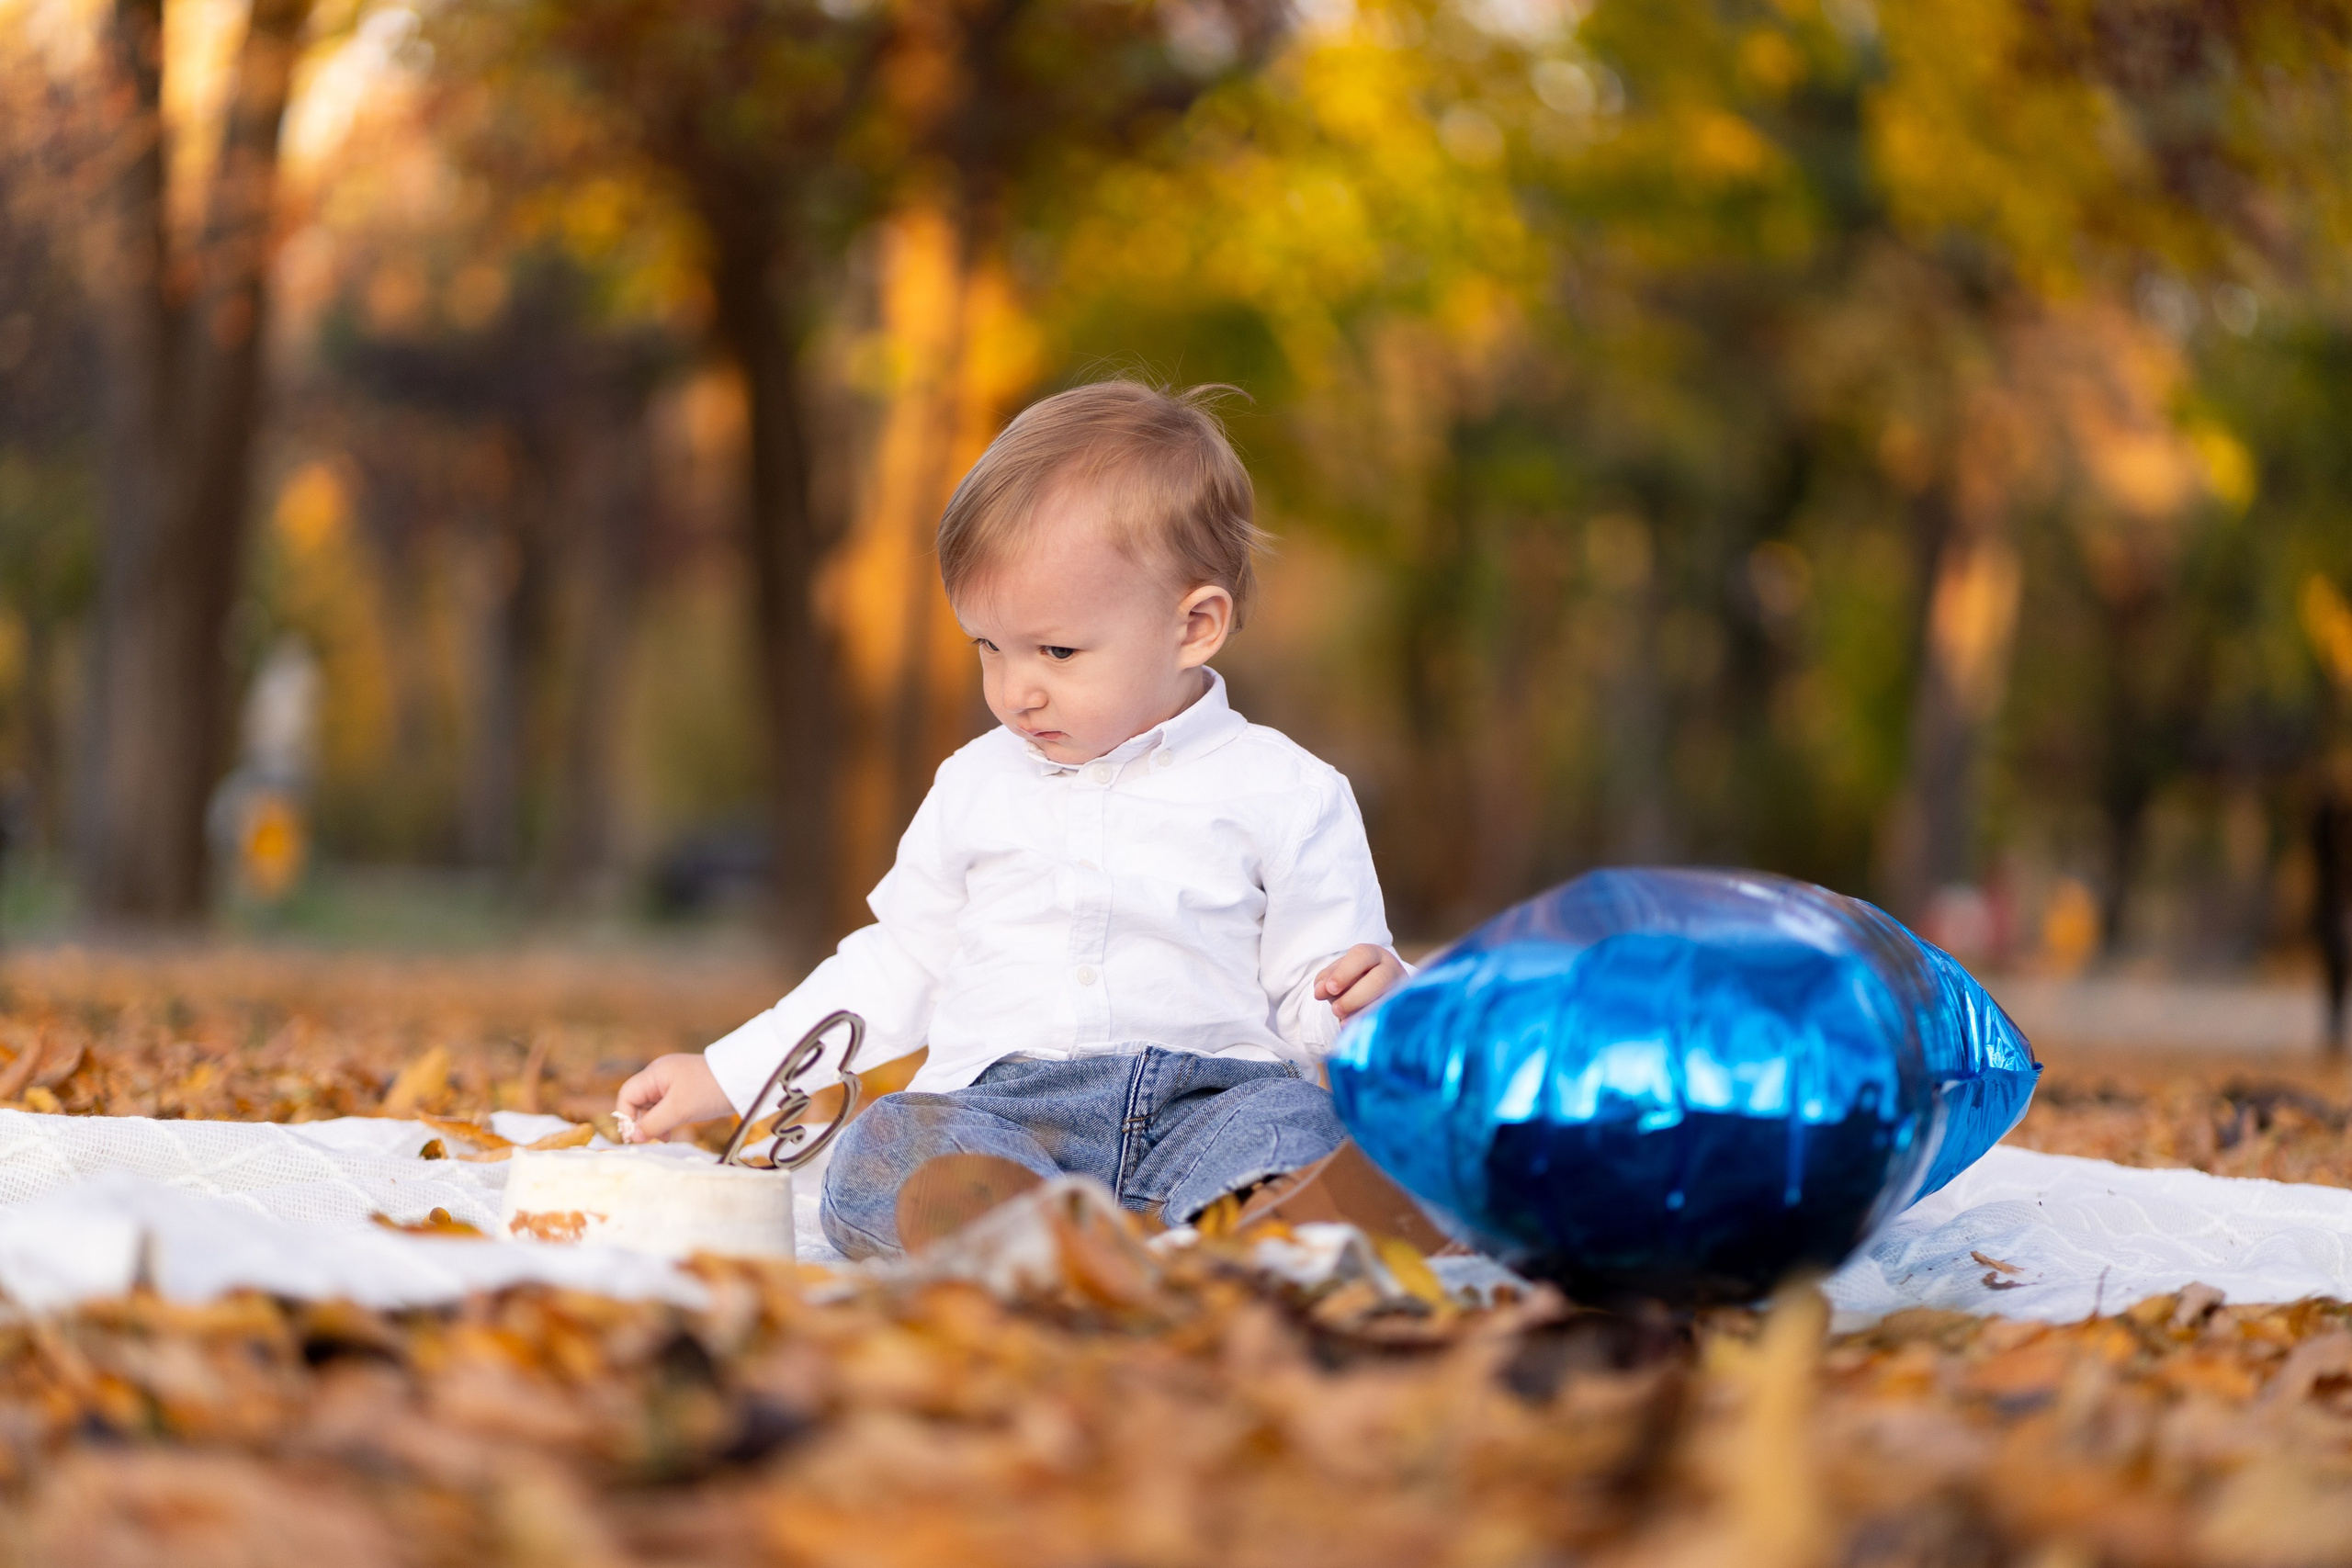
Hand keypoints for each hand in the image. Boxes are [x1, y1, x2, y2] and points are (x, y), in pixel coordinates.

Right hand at [613, 1053, 734, 1142]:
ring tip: (667, 1136)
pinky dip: (666, 1120)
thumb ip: (653, 1123)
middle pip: (637, 1101)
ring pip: (652, 1107)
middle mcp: (661, 1076)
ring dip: (655, 1123)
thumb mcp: (679, 1109)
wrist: (743, 1080)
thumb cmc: (710, 1090)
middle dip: (642, 1122)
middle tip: (656, 1137)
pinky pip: (666, 1108)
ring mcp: (673, 1083)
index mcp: (655, 1073)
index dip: (626, 1116)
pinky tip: (673, 1131)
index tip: (637, 1135)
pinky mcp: (685, 1092)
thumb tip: (634, 1136)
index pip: (627, 1095)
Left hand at [1314, 944, 1406, 1021]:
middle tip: (1336, 1010)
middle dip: (1354, 997)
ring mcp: (1402, 990)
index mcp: (1374, 954)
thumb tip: (1320, 991)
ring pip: (1387, 1001)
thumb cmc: (1354, 981)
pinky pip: (1392, 1018)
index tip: (1330, 989)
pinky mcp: (1404, 1009)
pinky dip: (1374, 1024)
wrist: (1378, 993)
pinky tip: (1359, 1030)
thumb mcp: (1338, 975)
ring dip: (1363, 1014)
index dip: (1345, 972)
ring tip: (1344, 1023)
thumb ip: (1326, 980)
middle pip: (1378, 980)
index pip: (1361, 956)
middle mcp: (1392, 969)